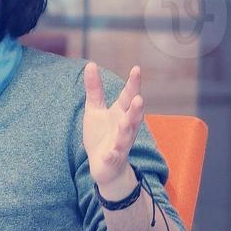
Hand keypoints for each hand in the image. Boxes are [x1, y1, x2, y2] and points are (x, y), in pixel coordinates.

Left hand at [82, 61, 144, 198]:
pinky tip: (109, 154)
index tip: (136, 69)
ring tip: (124, 121)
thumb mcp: (95, 110)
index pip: (129, 96)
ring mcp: (120, 143)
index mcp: (121, 113)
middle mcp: (125, 127)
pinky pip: (113, 157)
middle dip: (137, 108)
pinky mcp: (113, 159)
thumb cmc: (101, 134)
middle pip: (133, 116)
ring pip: (126, 136)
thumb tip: (91, 64)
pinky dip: (112, 155)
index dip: (133, 84)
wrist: (104, 165)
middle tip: (139, 98)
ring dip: (126, 129)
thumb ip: (95, 89)